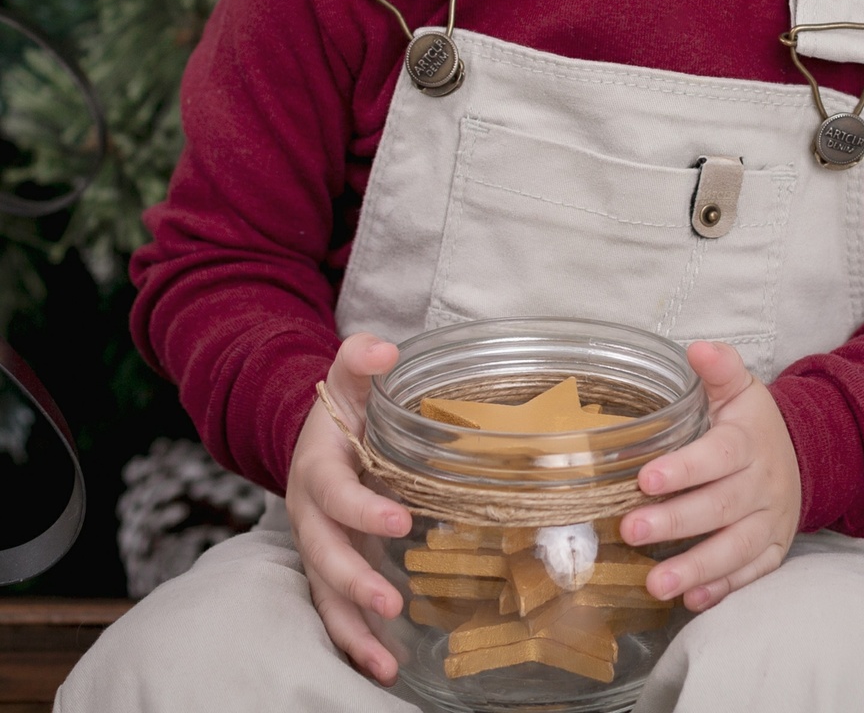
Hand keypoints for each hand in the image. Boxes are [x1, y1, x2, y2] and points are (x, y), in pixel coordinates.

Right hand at [287, 333, 410, 683]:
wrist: (310, 438)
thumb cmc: (339, 410)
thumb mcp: (346, 379)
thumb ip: (360, 359)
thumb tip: (385, 347)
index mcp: (318, 470)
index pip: (336, 493)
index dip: (363, 509)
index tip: (400, 520)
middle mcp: (312, 516)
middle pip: (324, 555)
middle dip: (355, 582)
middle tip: (390, 602)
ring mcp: (318, 547)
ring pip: (326, 596)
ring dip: (352, 629)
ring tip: (385, 663)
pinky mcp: (329, 569)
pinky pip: (335, 612)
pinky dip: (355, 641)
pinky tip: (385, 667)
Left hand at [620, 340, 800, 612]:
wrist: (805, 457)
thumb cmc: (754, 423)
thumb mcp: (741, 388)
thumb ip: (720, 368)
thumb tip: (697, 349)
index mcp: (748, 443)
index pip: (717, 456)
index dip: (683, 469)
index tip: (646, 479)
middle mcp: (762, 485)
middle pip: (719, 507)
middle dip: (675, 522)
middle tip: (631, 530)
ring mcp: (769, 522)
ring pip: (734, 549)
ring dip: (694, 567)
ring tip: (655, 583)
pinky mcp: (772, 551)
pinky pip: (749, 574)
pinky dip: (722, 588)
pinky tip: (690, 600)